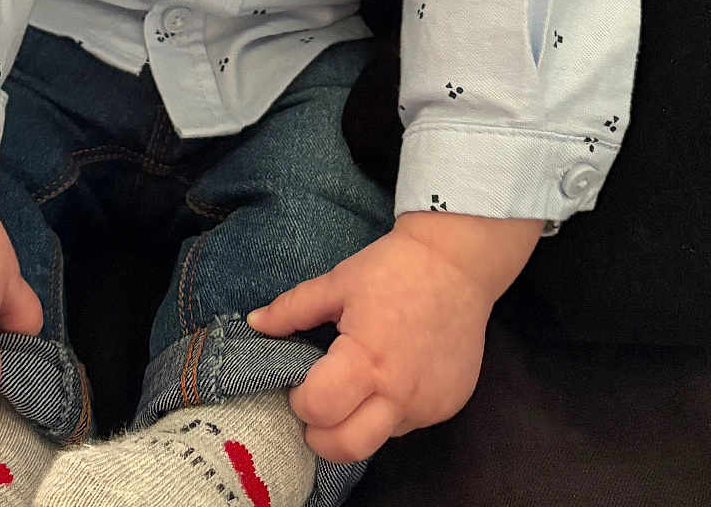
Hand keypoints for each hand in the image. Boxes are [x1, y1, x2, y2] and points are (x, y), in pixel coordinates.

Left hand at [244, 227, 496, 463]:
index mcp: (368, 359)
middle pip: (347, 448)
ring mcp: (429, 405)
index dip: (300, 400)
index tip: (300, 382)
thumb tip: (254, 323)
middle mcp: (401, 392)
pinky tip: (389, 376)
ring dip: (357, 422)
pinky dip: (389, 411)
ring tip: (355, 385)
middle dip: (321, 435)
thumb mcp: (338, 281)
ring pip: (379, 439)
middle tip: (317, 406)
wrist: (456, 262)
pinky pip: (407, 424)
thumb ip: (292, 309)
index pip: (320, 410)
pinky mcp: (450, 406)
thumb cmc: (393, 267)